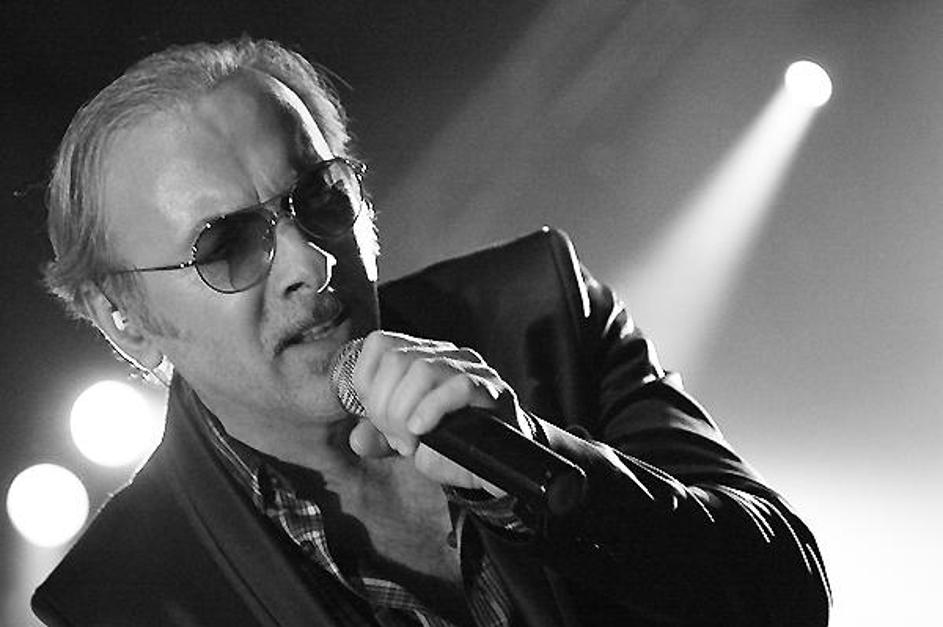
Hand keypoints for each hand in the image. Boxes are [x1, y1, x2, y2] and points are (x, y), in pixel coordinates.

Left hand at [346, 330, 525, 492]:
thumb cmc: (451, 445)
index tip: (377, 420)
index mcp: (420, 356)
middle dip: (385, 408)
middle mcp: (445, 354)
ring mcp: (471, 368)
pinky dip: (431, 410)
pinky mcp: (492, 389)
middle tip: (397, 439)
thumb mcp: (406, 441)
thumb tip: (358, 439)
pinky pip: (458, 386)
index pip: (380, 344)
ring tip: (412, 442)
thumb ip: (379, 437)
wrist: (498, 463)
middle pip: (396, 359)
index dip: (368, 384)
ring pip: (422, 370)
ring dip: (405, 414)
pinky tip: (424, 430)